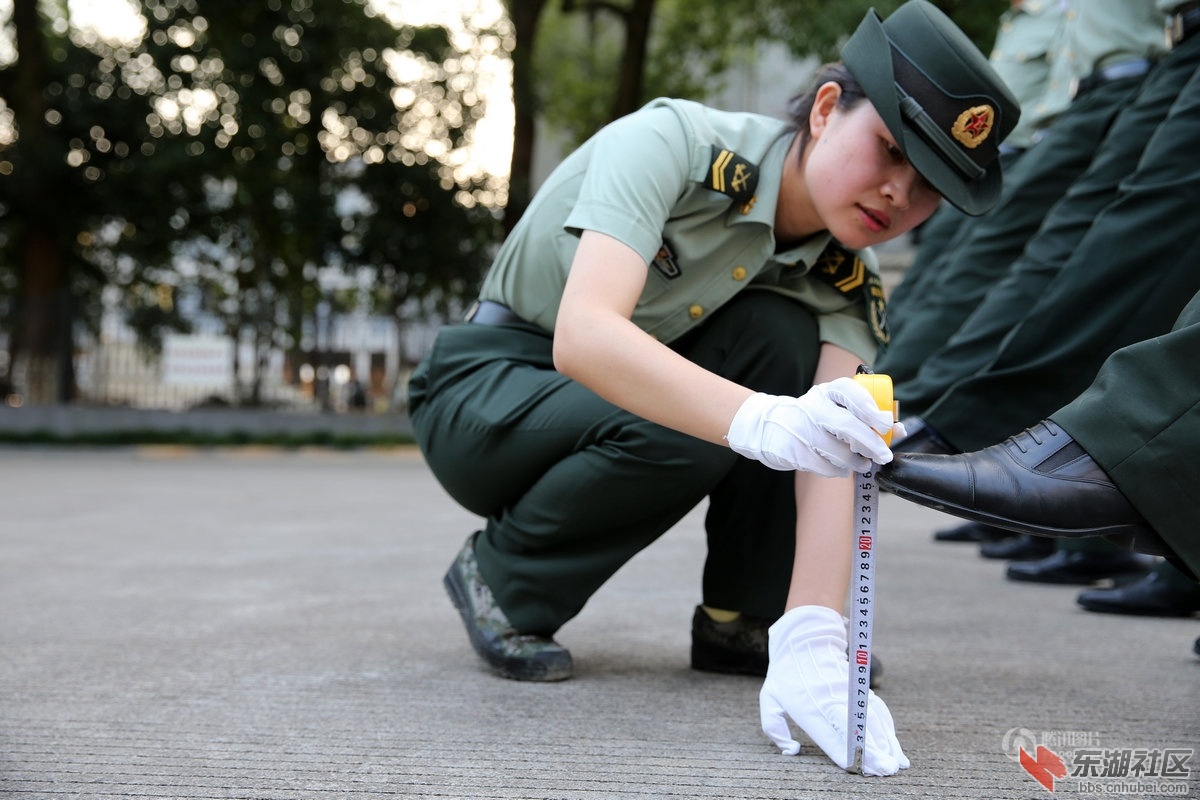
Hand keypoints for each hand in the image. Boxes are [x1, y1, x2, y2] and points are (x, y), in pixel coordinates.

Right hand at [726, 379, 904, 476]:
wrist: (768, 426)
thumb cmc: (814, 418)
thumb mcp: (835, 408)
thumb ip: (867, 418)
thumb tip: (900, 431)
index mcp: (827, 392)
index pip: (849, 392)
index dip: (870, 407)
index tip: (885, 423)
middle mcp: (812, 407)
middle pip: (845, 425)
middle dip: (870, 443)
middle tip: (884, 455)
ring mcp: (800, 429)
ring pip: (836, 450)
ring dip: (855, 461)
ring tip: (862, 464)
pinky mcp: (792, 450)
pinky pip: (823, 466)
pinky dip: (838, 470)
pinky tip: (841, 468)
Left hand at [759, 606, 908, 776]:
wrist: (805, 639)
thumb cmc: (785, 674)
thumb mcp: (769, 698)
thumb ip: (774, 728)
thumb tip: (791, 751)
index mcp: (808, 707)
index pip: (830, 735)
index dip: (845, 752)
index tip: (858, 767)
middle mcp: (831, 701)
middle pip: (857, 729)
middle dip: (873, 751)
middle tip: (886, 770)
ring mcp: (849, 693)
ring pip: (872, 720)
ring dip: (886, 742)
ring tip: (894, 763)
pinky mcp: (859, 688)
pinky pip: (877, 710)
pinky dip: (888, 729)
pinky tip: (893, 746)